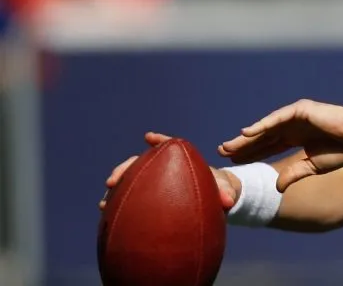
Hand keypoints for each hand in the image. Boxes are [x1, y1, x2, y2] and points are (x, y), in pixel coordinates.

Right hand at [99, 132, 238, 210]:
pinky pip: (131, 195)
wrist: (214, 201)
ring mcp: (155, 180)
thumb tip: (229, 201)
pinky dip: (119, 201)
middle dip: (126, 168)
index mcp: (183, 161)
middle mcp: (165, 168)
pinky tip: (107, 212)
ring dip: (117, 188)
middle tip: (113, 180)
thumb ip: (225, 193)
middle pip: (142, 162)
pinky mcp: (149, 194)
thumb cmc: (219, 190)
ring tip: (105, 202)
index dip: (160, 141)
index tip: (149, 137)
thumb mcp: (224, 191)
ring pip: (131, 178)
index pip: (171, 146)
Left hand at [218, 99, 342, 191]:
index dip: (252, 153)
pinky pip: (277, 119)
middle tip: (223, 152)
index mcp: (296, 137)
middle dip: (243, 145)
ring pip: (266, 128)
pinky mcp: (300, 110)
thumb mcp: (313, 166)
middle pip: (262, 137)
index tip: (235, 161)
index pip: (268, 146)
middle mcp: (292, 126)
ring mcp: (295, 117)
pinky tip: (247, 133)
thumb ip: (294, 174)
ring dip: (247, 137)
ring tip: (229, 145)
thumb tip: (276, 187)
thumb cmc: (342, 149)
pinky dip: (261, 125)